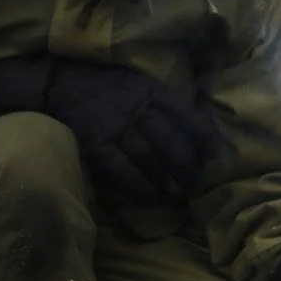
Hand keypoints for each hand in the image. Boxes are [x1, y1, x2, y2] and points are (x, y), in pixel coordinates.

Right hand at [0, 55, 218, 203]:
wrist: (59, 82)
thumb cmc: (104, 83)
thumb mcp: (139, 82)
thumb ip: (163, 101)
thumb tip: (196, 129)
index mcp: (151, 90)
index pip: (188, 116)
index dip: (207, 139)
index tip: (221, 158)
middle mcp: (138, 108)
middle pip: (172, 142)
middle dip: (188, 166)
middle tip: (197, 184)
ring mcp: (117, 127)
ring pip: (150, 159)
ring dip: (167, 180)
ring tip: (178, 195)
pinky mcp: (97, 144)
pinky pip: (123, 170)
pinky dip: (140, 187)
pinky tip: (152, 197)